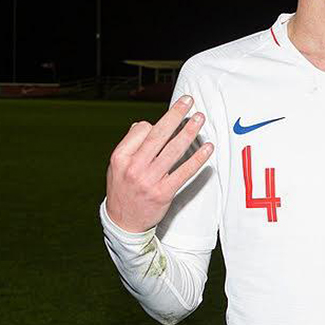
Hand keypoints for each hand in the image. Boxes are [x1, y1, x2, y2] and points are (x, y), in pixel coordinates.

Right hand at [105, 95, 213, 232]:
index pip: (142, 130)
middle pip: (159, 135)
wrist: (123, 223)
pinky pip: (184, 171)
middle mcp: (134, 167)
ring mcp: (149, 180)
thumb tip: (144, 124)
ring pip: (173, 150)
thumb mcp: (116, 166)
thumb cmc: (122, 190)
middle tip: (188, 101)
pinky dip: (197, 159)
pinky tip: (207, 148)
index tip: (165, 123)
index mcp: (120, 157)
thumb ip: (129, 144)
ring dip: (189, 132)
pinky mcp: (164, 193)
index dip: (155, 124)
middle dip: (175, 115)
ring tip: (199, 119)